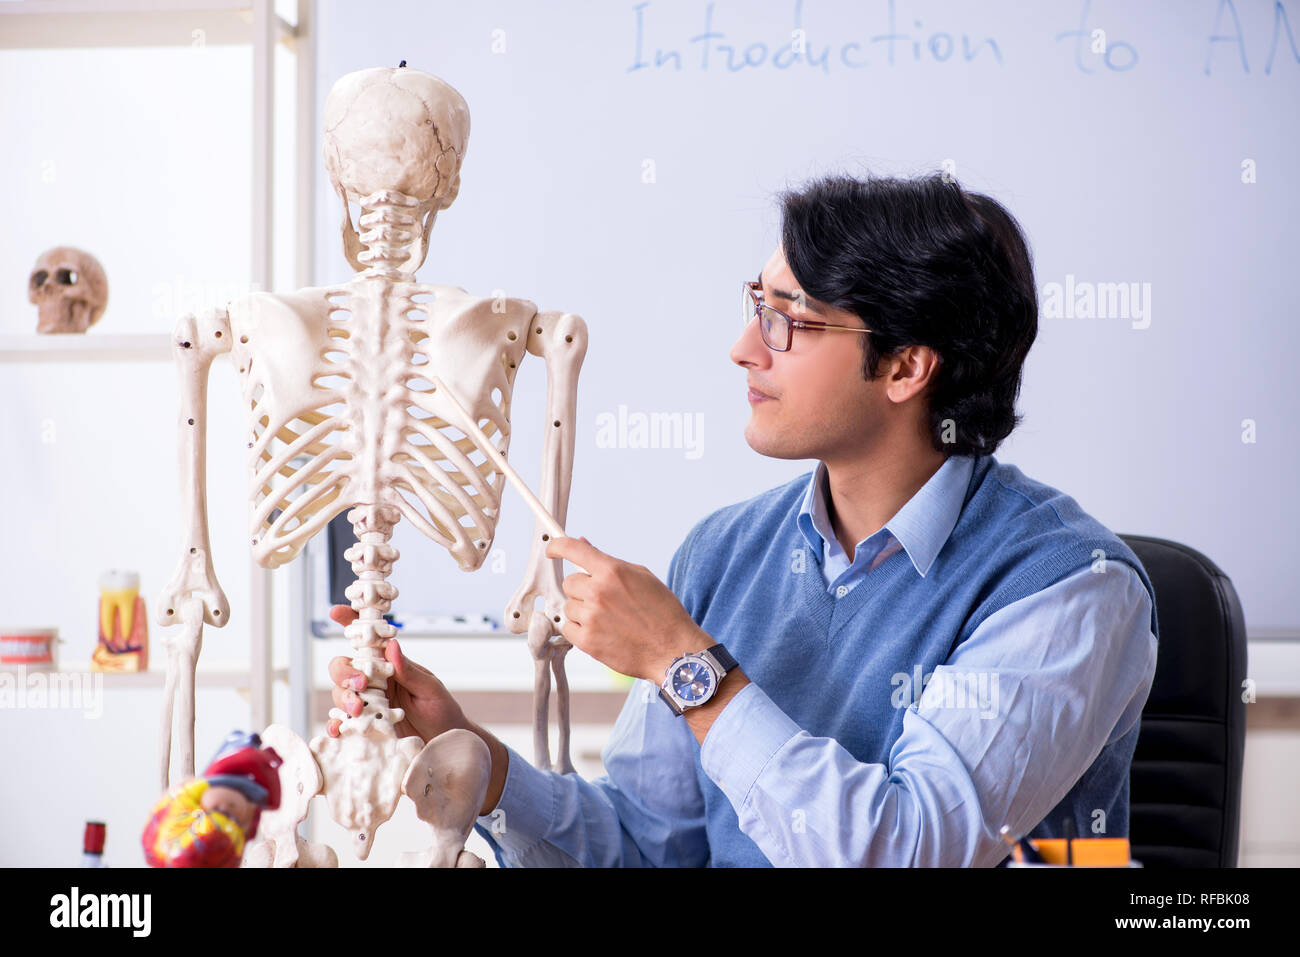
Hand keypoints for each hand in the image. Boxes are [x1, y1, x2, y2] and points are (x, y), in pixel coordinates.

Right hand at [325, 605, 468, 744]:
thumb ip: (409, 670)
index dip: (350, 624)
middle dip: (344, 672)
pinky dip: (336, 725)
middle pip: (343, 668)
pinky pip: (343, 723)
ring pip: (340, 693)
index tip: (337, 612)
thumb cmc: (441, 710)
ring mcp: (367, 703)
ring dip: (343, 698)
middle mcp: (374, 681)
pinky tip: (339, 729)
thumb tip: (392, 644)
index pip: (367, 640)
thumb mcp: (429, 688)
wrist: (445, 740)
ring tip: (357, 710)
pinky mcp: (365, 725)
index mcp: (389, 665)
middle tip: (360, 683)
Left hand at [544, 536, 710, 682]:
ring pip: (569, 606)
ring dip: (582, 611)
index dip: (558, 547)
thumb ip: (609, 562)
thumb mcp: (642, 577)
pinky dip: (580, 630)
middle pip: (570, 583)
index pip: (573, 550)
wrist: (672, 649)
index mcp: (613, 571)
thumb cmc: (662, 612)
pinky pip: (568, 628)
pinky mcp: (587, 641)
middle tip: (604, 600)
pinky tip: (601, 632)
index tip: (552, 550)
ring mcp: (591, 617)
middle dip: (583, 589)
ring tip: (608, 620)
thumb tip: (583, 544)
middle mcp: (598, 592)